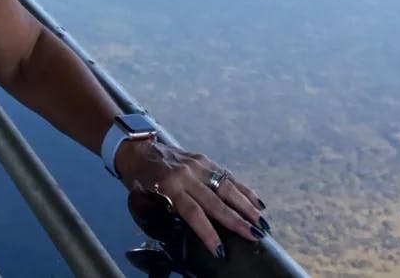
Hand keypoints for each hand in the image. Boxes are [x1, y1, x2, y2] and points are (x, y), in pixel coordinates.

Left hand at [116, 138, 268, 256]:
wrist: (137, 149)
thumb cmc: (138, 179)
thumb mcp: (143, 199)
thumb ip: (164, 214)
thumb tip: (181, 234)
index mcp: (168, 186)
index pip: (193, 213)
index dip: (208, 233)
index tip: (220, 251)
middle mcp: (186, 174)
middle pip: (216, 201)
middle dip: (237, 221)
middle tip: (255, 236)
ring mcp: (197, 165)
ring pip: (227, 186)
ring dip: (247, 206)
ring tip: (262, 223)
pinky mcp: (204, 159)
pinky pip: (227, 175)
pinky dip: (244, 190)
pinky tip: (258, 203)